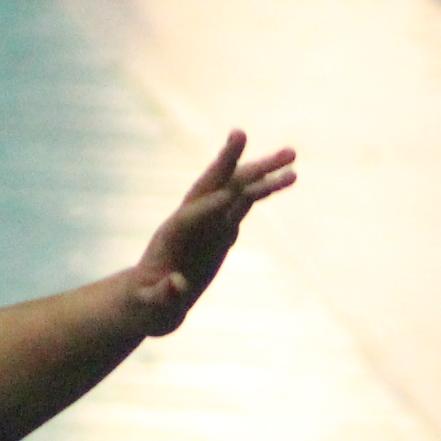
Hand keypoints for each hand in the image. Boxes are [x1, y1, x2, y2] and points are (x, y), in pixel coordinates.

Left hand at [122, 133, 298, 336]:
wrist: (149, 302)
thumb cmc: (147, 307)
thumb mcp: (152, 308)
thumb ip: (163, 297)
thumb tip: (177, 285)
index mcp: (171, 237)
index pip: (191, 215)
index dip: (209, 207)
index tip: (233, 197)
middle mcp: (191, 221)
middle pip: (214, 187)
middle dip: (230, 162)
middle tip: (245, 133)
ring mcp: (208, 224)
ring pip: (236, 189)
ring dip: (262, 171)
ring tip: (293, 156)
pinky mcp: (221, 231)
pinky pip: (244, 204)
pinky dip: (263, 189)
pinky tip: (284, 177)